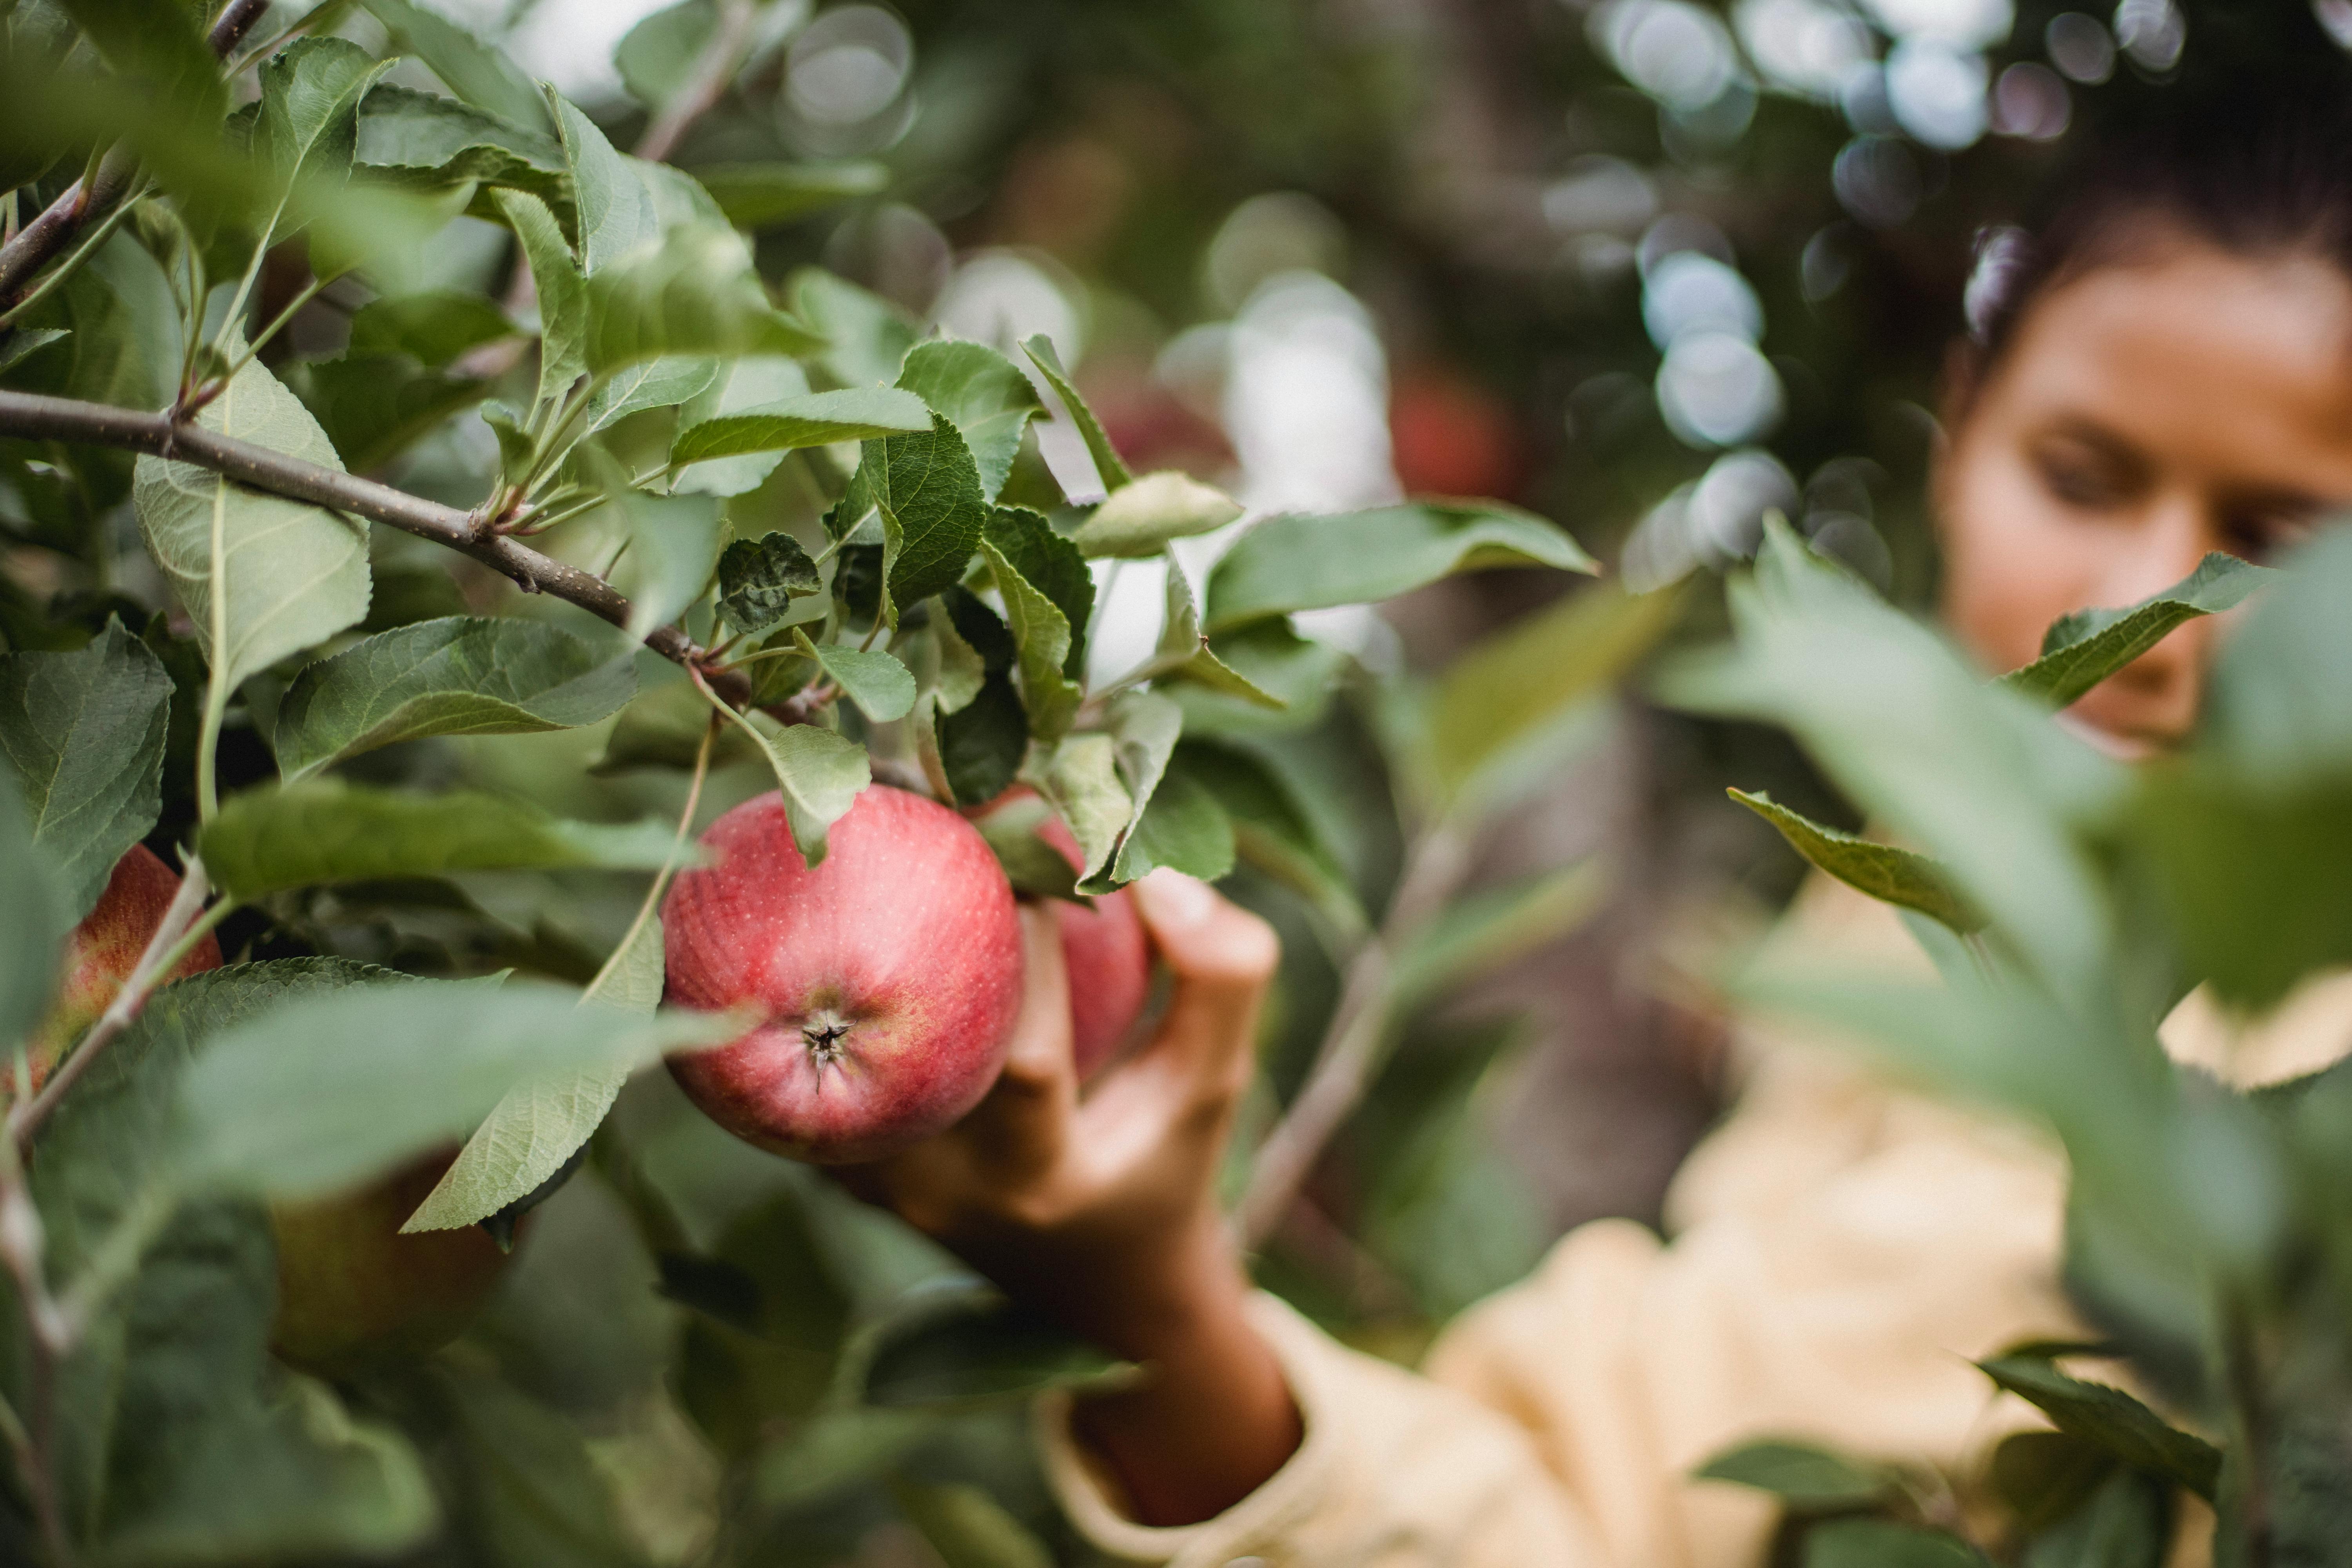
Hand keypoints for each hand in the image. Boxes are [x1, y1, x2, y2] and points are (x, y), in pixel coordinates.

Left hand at [844, 870, 1299, 1524]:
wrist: (1094, 1281)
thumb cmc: (1164, 1161)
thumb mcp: (1215, 1080)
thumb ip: (1219, 976)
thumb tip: (1157, 873)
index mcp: (1044, 1179)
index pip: (1021, 1060)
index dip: (1023, 945)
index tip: (1028, 836)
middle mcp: (942, 1196)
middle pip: (903, 1046)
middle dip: (911, 916)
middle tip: (928, 803)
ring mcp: (875, 1188)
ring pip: (833, 1046)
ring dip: (848, 937)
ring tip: (877, 830)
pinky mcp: (839, 1169)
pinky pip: (811, 1060)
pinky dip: (830, 981)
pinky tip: (841, 894)